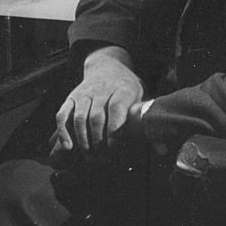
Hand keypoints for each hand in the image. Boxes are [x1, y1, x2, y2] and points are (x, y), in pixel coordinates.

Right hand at [50, 46, 143, 161]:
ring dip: (84, 140)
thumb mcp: (142, 98)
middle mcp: (101, 90)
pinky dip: (64, 132)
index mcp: (123, 89)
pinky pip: (63, 115)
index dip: (115, 128)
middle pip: (97, 116)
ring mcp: (84, 93)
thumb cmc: (127, 89)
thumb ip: (149, 123)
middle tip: (104, 159)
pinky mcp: (71, 97)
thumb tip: (163, 150)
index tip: (115, 146)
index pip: (117, 108)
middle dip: (99, 141)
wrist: (107, 66)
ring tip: (91, 157)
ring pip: (80, 117)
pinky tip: (68, 147)